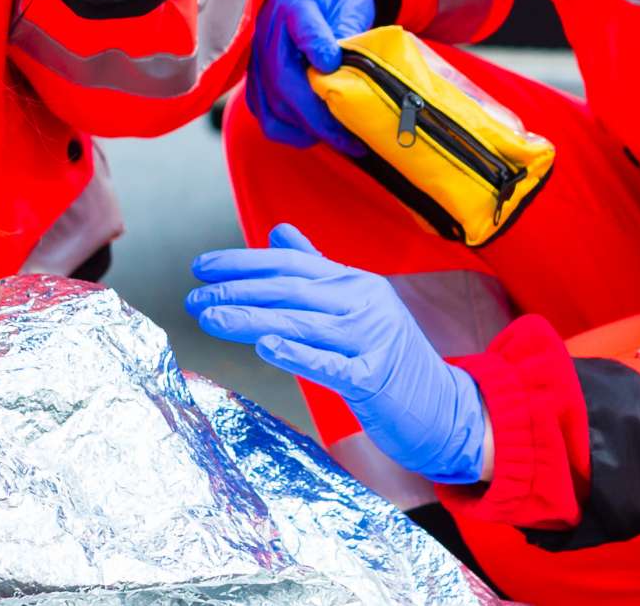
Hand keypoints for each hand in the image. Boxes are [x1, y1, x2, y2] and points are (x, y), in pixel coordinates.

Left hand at [187, 224, 490, 485]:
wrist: (445, 407)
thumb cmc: (391, 359)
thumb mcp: (357, 306)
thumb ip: (318, 270)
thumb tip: (279, 232)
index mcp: (355, 282)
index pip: (291, 263)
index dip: (243, 262)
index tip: (201, 268)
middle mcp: (364, 303)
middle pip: (290, 289)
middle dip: (237, 290)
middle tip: (194, 297)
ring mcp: (372, 339)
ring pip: (301, 322)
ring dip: (250, 318)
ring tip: (211, 318)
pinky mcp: (375, 378)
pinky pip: (330, 364)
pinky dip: (297, 353)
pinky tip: (265, 346)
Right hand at [247, 0, 375, 153]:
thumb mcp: (351, 3)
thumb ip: (350, 31)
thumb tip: (347, 70)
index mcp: (296, 4)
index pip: (303, 25)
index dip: (316, 46)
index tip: (332, 65)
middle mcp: (269, 31)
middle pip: (284, 80)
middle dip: (317, 117)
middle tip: (348, 137)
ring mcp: (258, 57)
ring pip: (272, 105)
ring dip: (305, 129)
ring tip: (338, 140)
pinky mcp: (256, 79)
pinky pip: (264, 114)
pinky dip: (288, 131)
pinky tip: (314, 135)